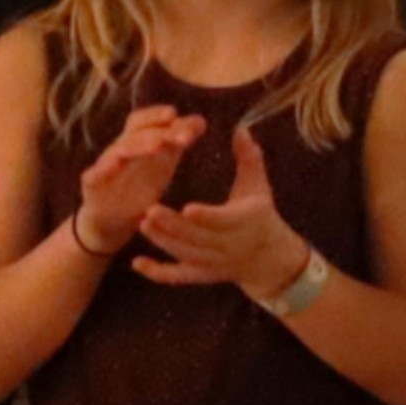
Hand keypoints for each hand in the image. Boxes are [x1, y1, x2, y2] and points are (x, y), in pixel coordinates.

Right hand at [67, 102, 206, 254]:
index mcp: (137, 142)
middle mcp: (120, 149)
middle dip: (158, 132)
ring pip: (119, 151)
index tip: (175, 114)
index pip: (143, 121)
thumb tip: (201, 121)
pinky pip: (94, 174)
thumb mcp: (163, 162)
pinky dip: (103, 169)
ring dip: (138, 146)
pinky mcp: (92, 184)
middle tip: (181, 137)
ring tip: (156, 146)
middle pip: (134, 133)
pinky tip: (115, 165)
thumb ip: (178, 141)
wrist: (114, 219)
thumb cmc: (140, 184)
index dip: (156, 115)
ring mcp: (104, 166)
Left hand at [130, 128, 309, 297]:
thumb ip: (249, 158)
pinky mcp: (201, 275)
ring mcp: (214, 263)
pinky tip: (136, 262)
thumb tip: (241, 128)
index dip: (206, 217)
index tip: (187, 208)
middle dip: (174, 227)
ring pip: (186, 254)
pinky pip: (178, 276)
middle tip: (150, 210)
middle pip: (199, 239)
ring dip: (163, 241)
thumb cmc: (261, 215)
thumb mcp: (258, 186)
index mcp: (245, 221)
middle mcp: (229, 246)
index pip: (224, 220)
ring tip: (143, 222)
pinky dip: (157, 272)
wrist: (269, 259)